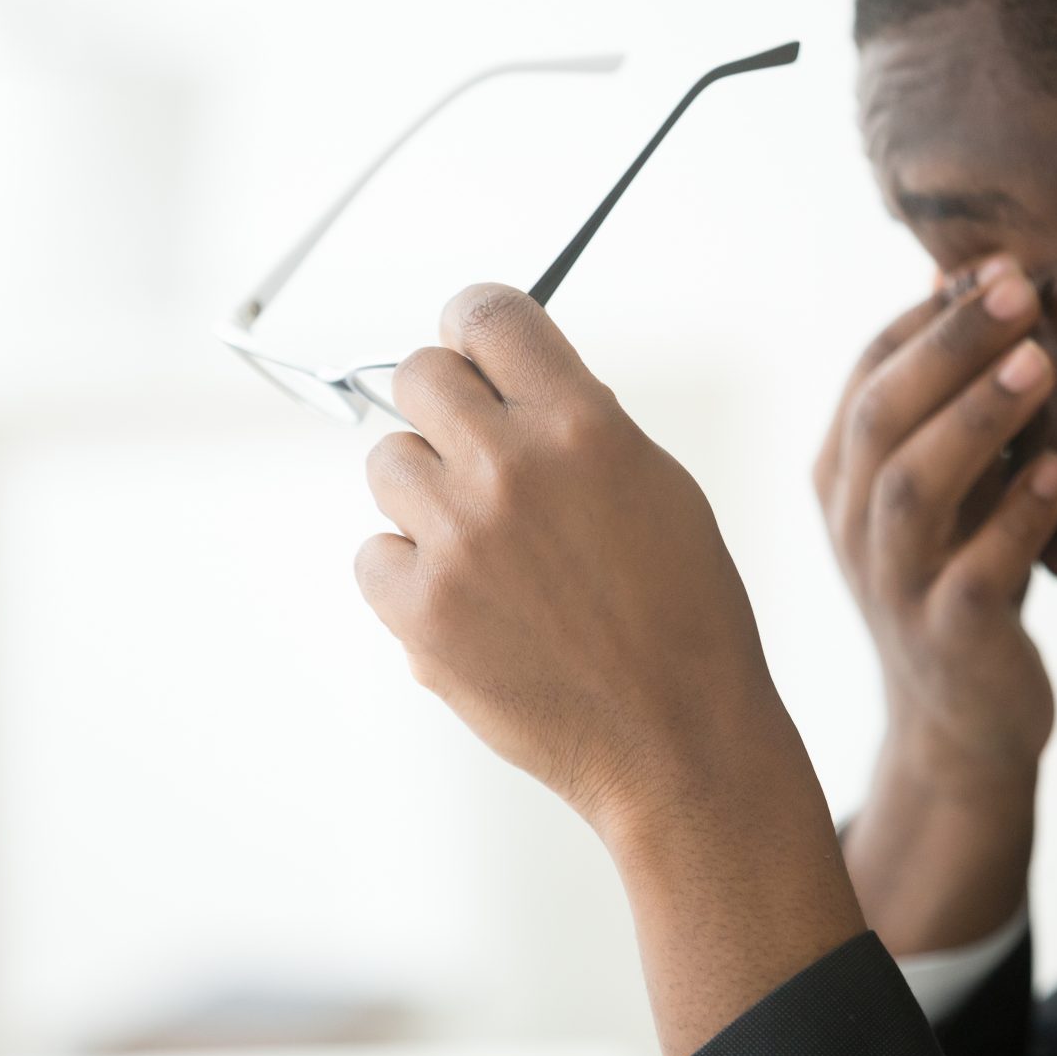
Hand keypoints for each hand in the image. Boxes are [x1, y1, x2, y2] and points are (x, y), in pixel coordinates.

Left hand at [356, 283, 865, 1055]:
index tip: (473, 348)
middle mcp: (511, 468)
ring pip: (388, 463)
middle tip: (476, 452)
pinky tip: (468, 605)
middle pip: (417, 375)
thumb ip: (579, 424)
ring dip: (425, 494)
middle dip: (444, 405)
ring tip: (486, 548)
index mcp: (582, 424)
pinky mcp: (419, 611)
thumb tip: (509, 385)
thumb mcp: (658, 486)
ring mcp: (457, 540)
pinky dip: (408, 575)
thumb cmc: (684, 616)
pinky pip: (372, 554)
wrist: (678, 741)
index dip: (475, 326)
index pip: (488, 314)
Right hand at [812, 258, 1056, 950]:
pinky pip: (979, 571)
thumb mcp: (948, 482)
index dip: (925, 317)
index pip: (867, 375)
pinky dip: (1020, 517)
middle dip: (948, 344)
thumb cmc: (961, 578)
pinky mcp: (949, 636)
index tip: (996, 265)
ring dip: (978, 418)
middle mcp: (852, 526)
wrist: (961, 727)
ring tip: (1043, 364)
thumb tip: (964, 274)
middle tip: (1021, 287)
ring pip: (913, 488)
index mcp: (841, 477)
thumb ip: (951, 395)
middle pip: (881, 416)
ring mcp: (894, 585)